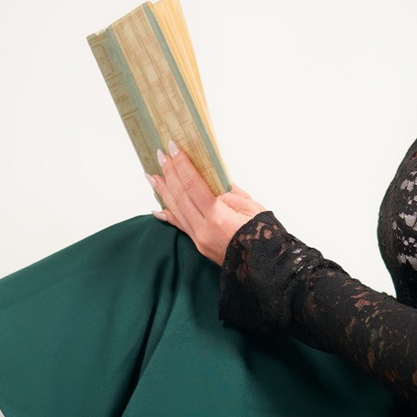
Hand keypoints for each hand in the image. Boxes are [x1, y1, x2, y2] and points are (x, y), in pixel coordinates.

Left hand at [148, 143, 267, 265]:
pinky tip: (157, 208)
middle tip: (160, 155)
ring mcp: (199, 239)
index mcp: (218, 218)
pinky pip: (180, 226)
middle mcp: (204, 230)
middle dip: (169, 174)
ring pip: (176, 211)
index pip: (194, 186)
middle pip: (180, 197)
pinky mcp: (199, 245)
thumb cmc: (265, 237)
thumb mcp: (251, 207)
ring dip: (163, 191)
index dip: (182, 166)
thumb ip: (229, 192)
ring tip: (152, 176)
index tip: (173, 149)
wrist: (264, 267)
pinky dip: (168, 215)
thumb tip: (212, 178)